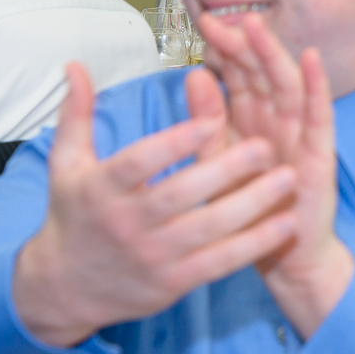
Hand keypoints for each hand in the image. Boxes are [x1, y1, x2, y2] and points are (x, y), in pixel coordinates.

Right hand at [12, 63, 298, 347]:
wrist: (65, 289)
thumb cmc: (74, 214)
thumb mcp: (66, 164)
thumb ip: (76, 113)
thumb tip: (75, 64)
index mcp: (103, 187)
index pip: (138, 162)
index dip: (173, 143)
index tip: (210, 120)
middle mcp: (128, 223)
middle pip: (180, 195)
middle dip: (225, 170)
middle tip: (265, 146)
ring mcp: (153, 256)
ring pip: (209, 229)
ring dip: (252, 205)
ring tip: (289, 178)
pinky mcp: (173, 283)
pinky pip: (220, 263)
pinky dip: (255, 244)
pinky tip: (286, 223)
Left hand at [200, 11, 354, 338]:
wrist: (284, 255)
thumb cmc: (249, 209)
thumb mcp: (216, 160)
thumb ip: (207, 120)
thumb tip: (194, 74)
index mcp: (250, 119)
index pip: (237, 74)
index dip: (223, 48)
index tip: (203, 23)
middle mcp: (276, 119)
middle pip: (260, 72)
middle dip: (242, 44)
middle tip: (221, 19)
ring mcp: (300, 132)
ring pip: (286, 84)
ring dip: (273, 54)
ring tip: (257, 27)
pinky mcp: (319, 151)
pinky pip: (319, 112)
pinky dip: (316, 84)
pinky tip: (310, 59)